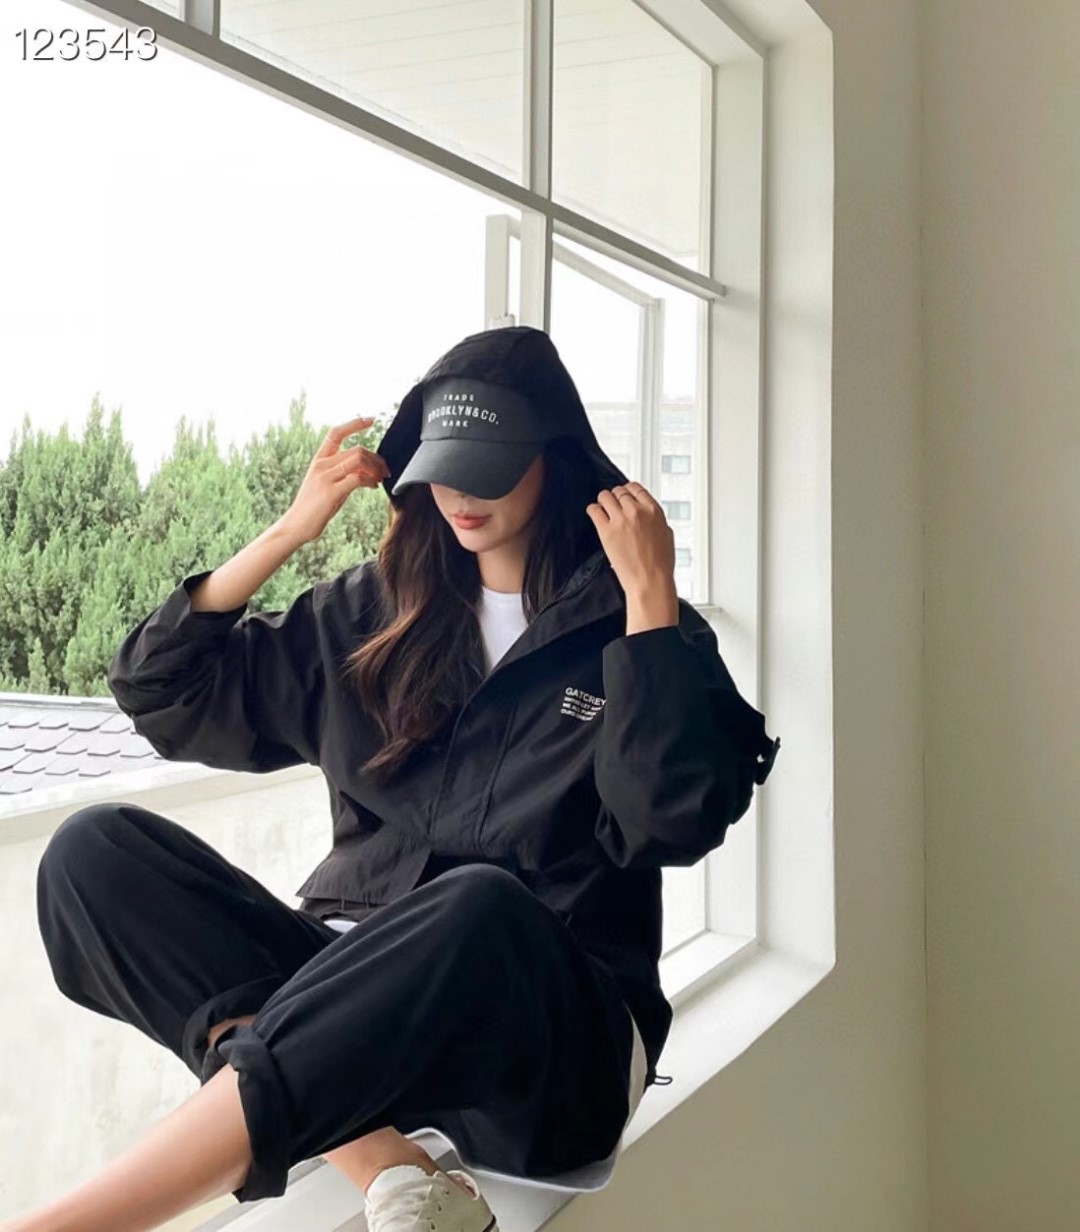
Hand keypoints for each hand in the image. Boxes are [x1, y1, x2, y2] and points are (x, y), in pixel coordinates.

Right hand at [280, 415, 389, 545]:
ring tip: (380, 477)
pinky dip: (370, 480)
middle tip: (384, 470)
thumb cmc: (313, 508)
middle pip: (356, 449)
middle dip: (376, 458)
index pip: (336, 433)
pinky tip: (373, 486)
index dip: (354, 424)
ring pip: (358, 459)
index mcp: (318, 460)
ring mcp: (325, 478)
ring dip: (375, 467)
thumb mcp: (327, 484)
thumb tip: (367, 471)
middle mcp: (321, 465)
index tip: (370, 420)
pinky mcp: (331, 492)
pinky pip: (357, 478)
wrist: (296, 526)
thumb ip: (343, 474)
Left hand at [585, 481, 676, 602]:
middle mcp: (637, 511)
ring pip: (605, 496)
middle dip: (615, 498)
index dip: (628, 491)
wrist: (650, 581)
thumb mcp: (667, 535)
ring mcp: (621, 520)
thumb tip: (649, 516)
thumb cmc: (660, 564)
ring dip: (603, 502)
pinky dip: (593, 511)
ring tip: (604, 511)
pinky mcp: (606, 531)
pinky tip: (596, 516)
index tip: (624, 496)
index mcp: (654, 511)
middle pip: (619, 491)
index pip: (636, 488)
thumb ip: (656, 520)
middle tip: (613, 507)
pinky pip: (593, 510)